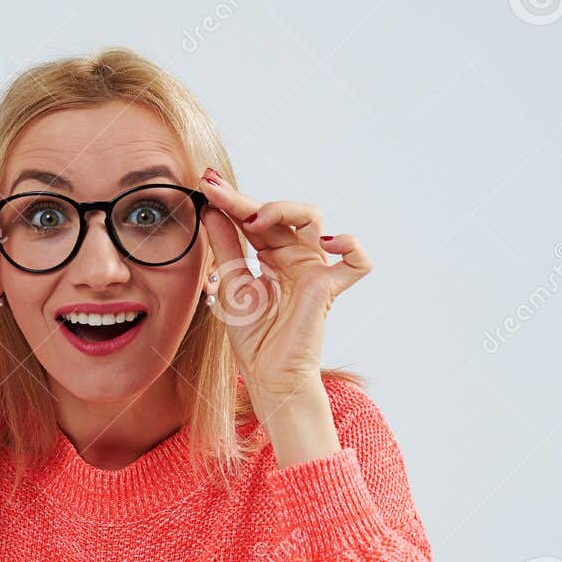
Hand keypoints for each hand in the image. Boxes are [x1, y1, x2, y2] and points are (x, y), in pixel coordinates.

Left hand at [197, 168, 371, 408]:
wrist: (268, 376)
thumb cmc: (254, 338)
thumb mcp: (231, 284)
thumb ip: (224, 246)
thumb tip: (210, 210)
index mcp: (272, 256)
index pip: (254, 219)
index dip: (232, 201)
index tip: (205, 184)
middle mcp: (295, 257)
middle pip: (278, 214)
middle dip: (244, 200)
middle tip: (215, 190)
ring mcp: (314, 270)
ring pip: (313, 219)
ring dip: (285, 209)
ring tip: (255, 220)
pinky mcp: (329, 288)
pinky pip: (356, 262)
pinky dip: (350, 246)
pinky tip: (328, 242)